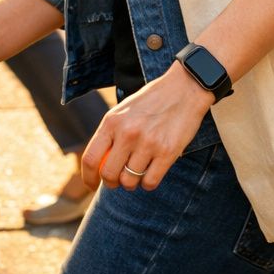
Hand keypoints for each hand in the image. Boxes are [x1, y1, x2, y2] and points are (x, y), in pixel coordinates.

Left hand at [81, 63, 212, 192]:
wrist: (184, 89)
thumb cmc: (152, 102)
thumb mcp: (124, 111)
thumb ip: (110, 135)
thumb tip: (99, 166)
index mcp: (112, 121)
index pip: (90, 158)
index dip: (88, 177)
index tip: (91, 185)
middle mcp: (127, 133)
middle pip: (108, 174)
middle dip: (112, 183)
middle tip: (119, 181)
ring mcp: (148, 143)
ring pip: (130, 181)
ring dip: (132, 183)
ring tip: (138, 173)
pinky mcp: (167, 152)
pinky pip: (150, 182)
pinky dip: (149, 183)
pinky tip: (152, 172)